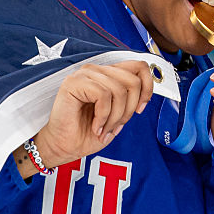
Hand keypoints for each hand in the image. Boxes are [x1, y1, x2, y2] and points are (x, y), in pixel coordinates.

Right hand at [17, 61, 154, 176]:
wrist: (65, 147)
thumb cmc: (87, 132)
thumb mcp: (118, 115)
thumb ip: (131, 99)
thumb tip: (147, 93)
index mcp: (109, 75)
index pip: (139, 66)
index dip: (147, 87)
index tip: (141, 108)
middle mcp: (97, 71)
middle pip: (132, 81)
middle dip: (129, 109)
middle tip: (117, 126)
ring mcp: (85, 74)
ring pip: (119, 90)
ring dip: (115, 117)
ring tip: (104, 128)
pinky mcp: (73, 83)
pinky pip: (103, 95)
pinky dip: (103, 116)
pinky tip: (95, 126)